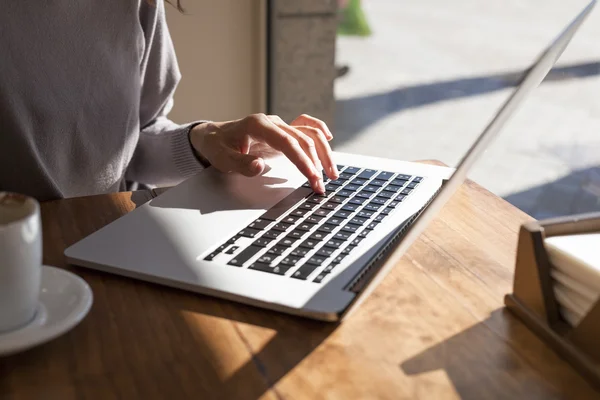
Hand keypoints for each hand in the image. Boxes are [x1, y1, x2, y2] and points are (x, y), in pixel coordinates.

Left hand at [189, 113, 338, 192]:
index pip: (288, 142)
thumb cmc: (217, 147)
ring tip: (332, 173)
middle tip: (321, 186)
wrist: (213, 136)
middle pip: (303, 139)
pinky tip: (329, 140)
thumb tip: (260, 166)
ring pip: (309, 133)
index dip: (302, 160)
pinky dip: (319, 132)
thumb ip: (240, 163)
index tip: (312, 177)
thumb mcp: (221, 158)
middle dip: (316, 163)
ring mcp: (279, 125)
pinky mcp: (282, 132)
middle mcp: (273, 122)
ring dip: (323, 152)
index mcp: (258, 125)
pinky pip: (305, 127)